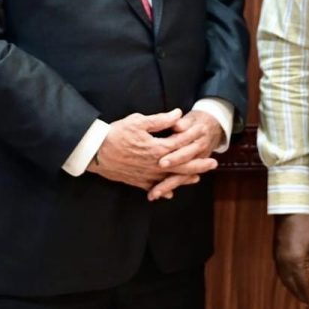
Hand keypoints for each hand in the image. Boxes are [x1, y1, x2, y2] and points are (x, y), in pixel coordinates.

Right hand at [89, 109, 215, 199]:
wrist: (95, 152)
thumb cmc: (116, 134)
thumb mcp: (138, 121)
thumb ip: (160, 120)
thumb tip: (178, 114)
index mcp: (157, 149)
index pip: (181, 145)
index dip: (194, 140)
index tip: (205, 138)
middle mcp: (155, 165)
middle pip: (182, 166)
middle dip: (198, 164)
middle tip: (213, 163)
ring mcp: (146, 175)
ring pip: (170, 178)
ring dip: (184, 178)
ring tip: (197, 178)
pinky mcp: (136, 181)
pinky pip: (153, 187)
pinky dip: (163, 190)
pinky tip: (170, 193)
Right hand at [273, 214, 308, 307]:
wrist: (290, 211)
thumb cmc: (307, 226)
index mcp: (296, 261)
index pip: (303, 285)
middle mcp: (285, 263)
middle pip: (292, 285)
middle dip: (301, 296)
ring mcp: (278, 259)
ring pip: (285, 280)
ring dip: (293, 290)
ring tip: (302, 297)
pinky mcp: (275, 254)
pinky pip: (280, 273)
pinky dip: (287, 281)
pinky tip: (292, 283)